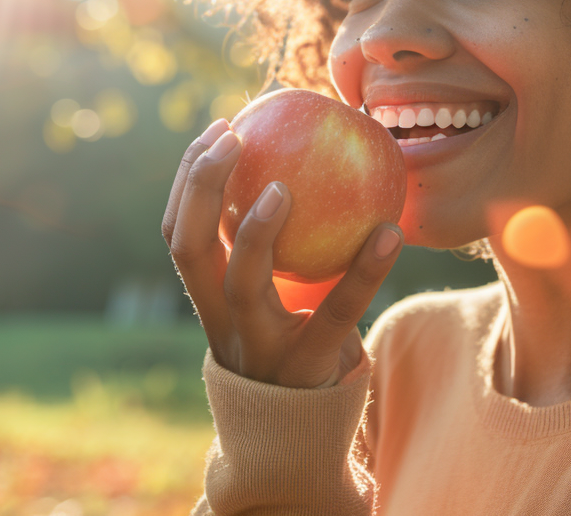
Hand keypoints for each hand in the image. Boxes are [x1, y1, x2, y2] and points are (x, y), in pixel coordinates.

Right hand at [161, 118, 404, 388]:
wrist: (299, 442)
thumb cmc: (293, 346)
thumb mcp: (275, 297)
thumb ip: (280, 245)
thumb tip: (312, 155)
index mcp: (209, 297)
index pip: (179, 232)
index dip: (189, 179)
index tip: (220, 129)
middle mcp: (222, 320)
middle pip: (189, 250)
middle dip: (201, 189)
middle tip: (233, 137)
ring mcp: (260, 346)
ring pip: (244, 285)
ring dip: (257, 232)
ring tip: (284, 188)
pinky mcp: (308, 366)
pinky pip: (337, 314)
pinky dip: (364, 272)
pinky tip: (391, 232)